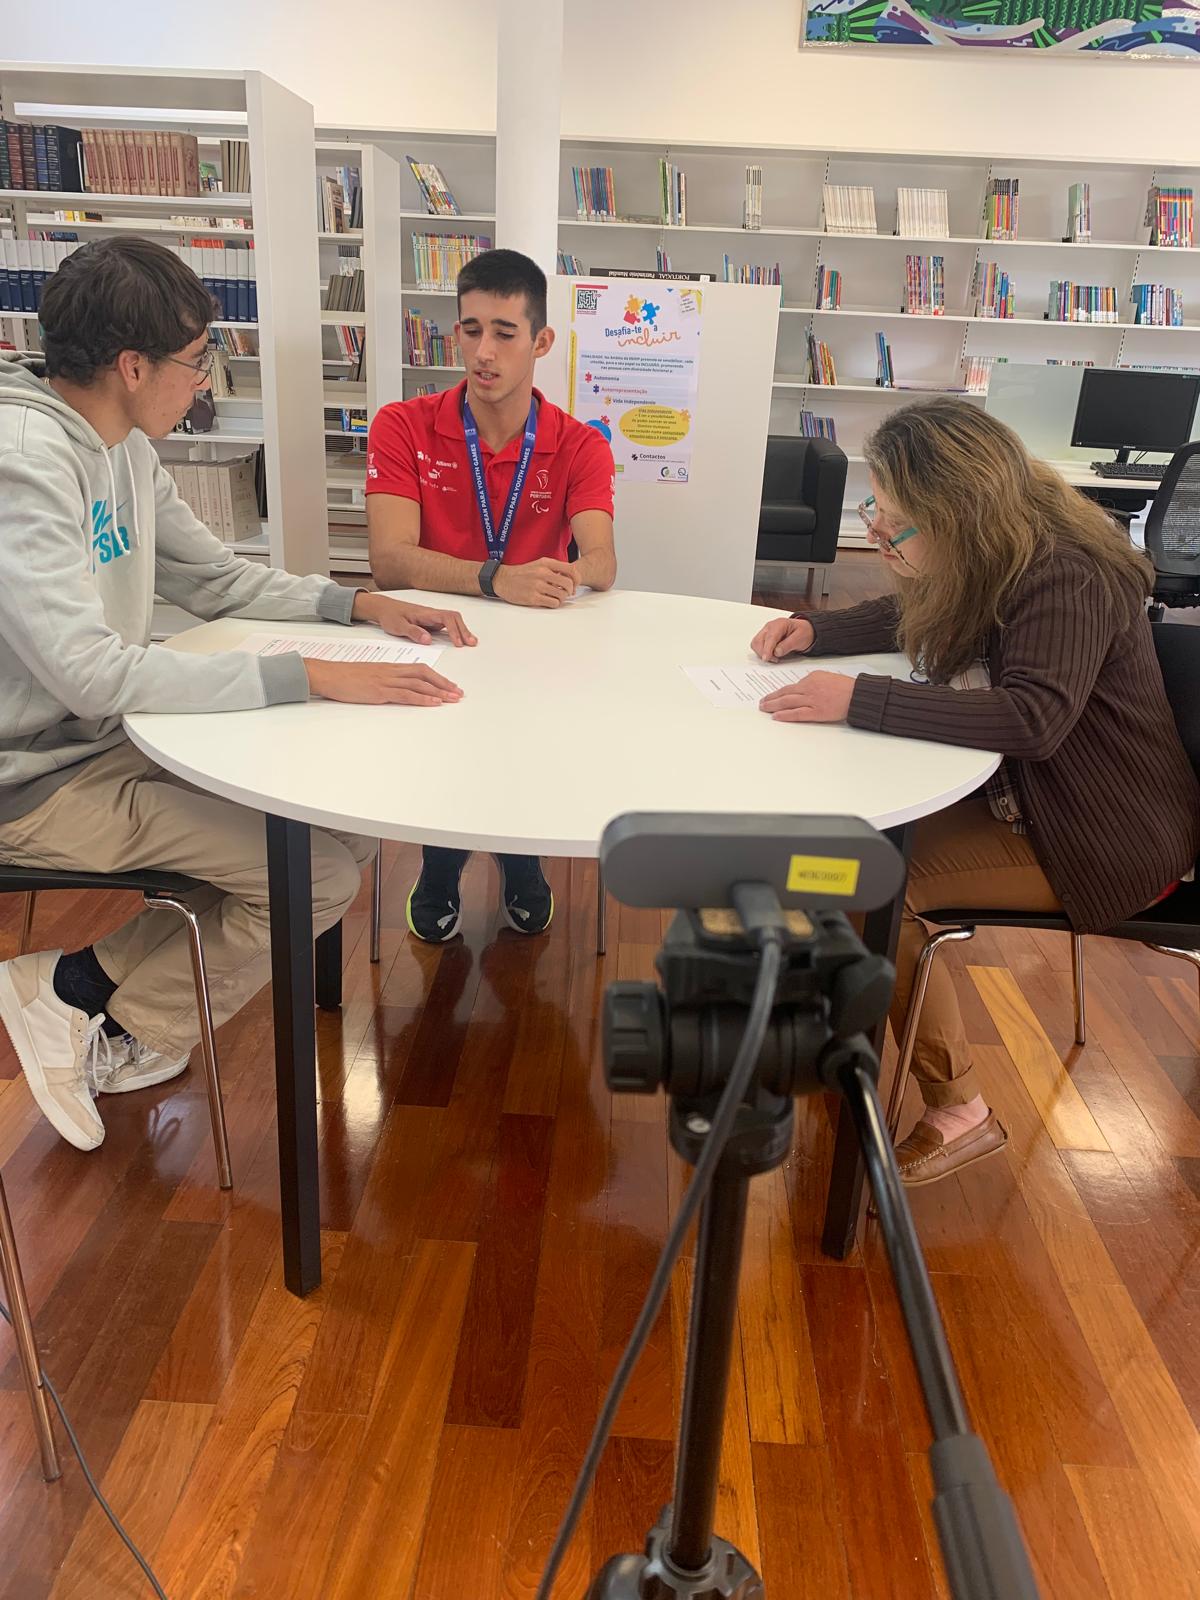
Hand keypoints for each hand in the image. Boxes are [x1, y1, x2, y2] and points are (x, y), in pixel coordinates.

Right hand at [305, 660, 462, 706]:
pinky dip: (422, 699)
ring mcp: (386, 680)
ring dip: (438, 692)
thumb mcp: (368, 677)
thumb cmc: (344, 677)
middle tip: (458, 693)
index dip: (437, 677)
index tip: (450, 686)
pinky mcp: (379, 691)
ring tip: (452, 699)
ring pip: (419, 684)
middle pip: (424, 674)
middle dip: (443, 684)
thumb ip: (384, 681)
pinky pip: (406, 694)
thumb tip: (397, 689)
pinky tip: (434, 703)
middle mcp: (391, 671)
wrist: (327, 674)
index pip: (419, 670)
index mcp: (390, 668)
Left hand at [352, 592, 476, 646]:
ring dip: (463, 630)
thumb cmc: (390, 615)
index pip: (446, 618)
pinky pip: (448, 626)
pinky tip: (460, 640)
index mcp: (425, 614)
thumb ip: (413, 632)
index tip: (458, 643)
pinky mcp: (431, 623)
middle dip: (464, 630)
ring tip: (471, 642)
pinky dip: (456, 632)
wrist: (384, 608)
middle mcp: (432, 614)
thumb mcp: (398, 626)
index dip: (454, 630)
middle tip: (471, 643)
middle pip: (454, 618)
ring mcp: (432, 618)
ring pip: (453, 621)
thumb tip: (428, 639)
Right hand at [493, 558, 576, 608]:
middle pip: (568, 584)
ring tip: (556, 597)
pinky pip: (553, 603)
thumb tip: (570, 578)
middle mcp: (543, 573)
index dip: (576, 579)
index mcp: (546, 563)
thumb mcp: (539, 564)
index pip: (571, 569)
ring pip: (562, 595)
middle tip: (566, 593)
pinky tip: (549, 601)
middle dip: (570, 591)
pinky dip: (554, 604)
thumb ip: (554, 569)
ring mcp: (537, 586)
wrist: (502, 579)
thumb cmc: (523, 573)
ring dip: (562, 598)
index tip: (574, 584)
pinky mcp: (533, 598)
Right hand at [751, 615, 814, 660]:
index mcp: (780, 624)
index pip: (770, 637)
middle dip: (764, 653)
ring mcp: (765, 632)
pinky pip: (757, 646)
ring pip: (756, 644)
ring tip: (775, 657)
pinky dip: (762, 652)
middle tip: (775, 659)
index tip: (766, 658)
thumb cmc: (803, 632)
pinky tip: (772, 654)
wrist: (803, 631)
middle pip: (758, 641)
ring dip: (762, 653)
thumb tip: (776, 652)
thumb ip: (788, 644)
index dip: (767, 649)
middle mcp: (770, 627)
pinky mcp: (764, 638)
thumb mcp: (800, 638)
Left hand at [759, 670, 854, 723]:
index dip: (779, 691)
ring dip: (773, 705)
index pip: (791, 686)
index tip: (772, 695)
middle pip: (785, 693)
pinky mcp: (816, 712)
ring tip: (764, 708)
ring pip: (787, 702)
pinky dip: (785, 715)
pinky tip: (776, 716)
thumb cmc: (845, 687)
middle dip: (771, 698)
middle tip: (762, 702)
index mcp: (811, 678)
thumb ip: (812, 682)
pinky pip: (797, 714)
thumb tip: (801, 688)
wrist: (857, 695)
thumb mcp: (826, 677)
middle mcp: (809, 688)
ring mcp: (812, 701)